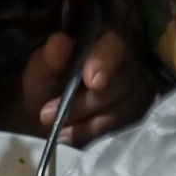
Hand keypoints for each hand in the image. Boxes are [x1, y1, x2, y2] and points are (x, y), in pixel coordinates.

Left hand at [20, 26, 150, 147]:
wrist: (49, 110)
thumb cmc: (48, 81)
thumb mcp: (41, 69)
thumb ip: (49, 58)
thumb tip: (59, 42)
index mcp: (104, 40)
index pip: (115, 45)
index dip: (105, 61)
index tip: (92, 81)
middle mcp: (128, 63)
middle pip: (119, 84)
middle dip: (84, 103)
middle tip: (47, 114)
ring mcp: (135, 90)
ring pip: (119, 109)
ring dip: (85, 121)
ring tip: (57, 128)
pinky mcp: (134, 115)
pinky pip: (117, 127)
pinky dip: (90, 132)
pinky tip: (68, 135)